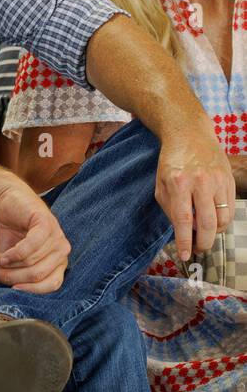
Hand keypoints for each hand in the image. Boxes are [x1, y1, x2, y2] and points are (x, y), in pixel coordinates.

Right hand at [0, 183, 70, 293]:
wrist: (8, 202)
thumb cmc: (12, 232)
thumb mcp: (9, 258)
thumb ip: (5, 274)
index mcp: (58, 263)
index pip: (51, 285)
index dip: (28, 291)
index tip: (8, 288)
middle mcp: (62, 252)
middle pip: (38, 275)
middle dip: (12, 277)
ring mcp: (57, 237)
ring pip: (32, 262)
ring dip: (7, 264)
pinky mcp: (46, 224)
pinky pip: (30, 246)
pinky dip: (12, 253)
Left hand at [156, 130, 234, 259]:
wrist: (191, 135)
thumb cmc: (172, 162)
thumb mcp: (161, 183)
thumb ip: (169, 208)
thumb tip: (181, 231)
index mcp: (178, 183)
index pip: (182, 220)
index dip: (184, 242)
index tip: (185, 256)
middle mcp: (201, 182)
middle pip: (207, 224)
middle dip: (203, 243)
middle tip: (198, 249)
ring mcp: (218, 181)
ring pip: (223, 219)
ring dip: (214, 233)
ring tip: (204, 234)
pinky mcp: (229, 181)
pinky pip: (230, 209)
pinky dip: (223, 220)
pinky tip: (213, 221)